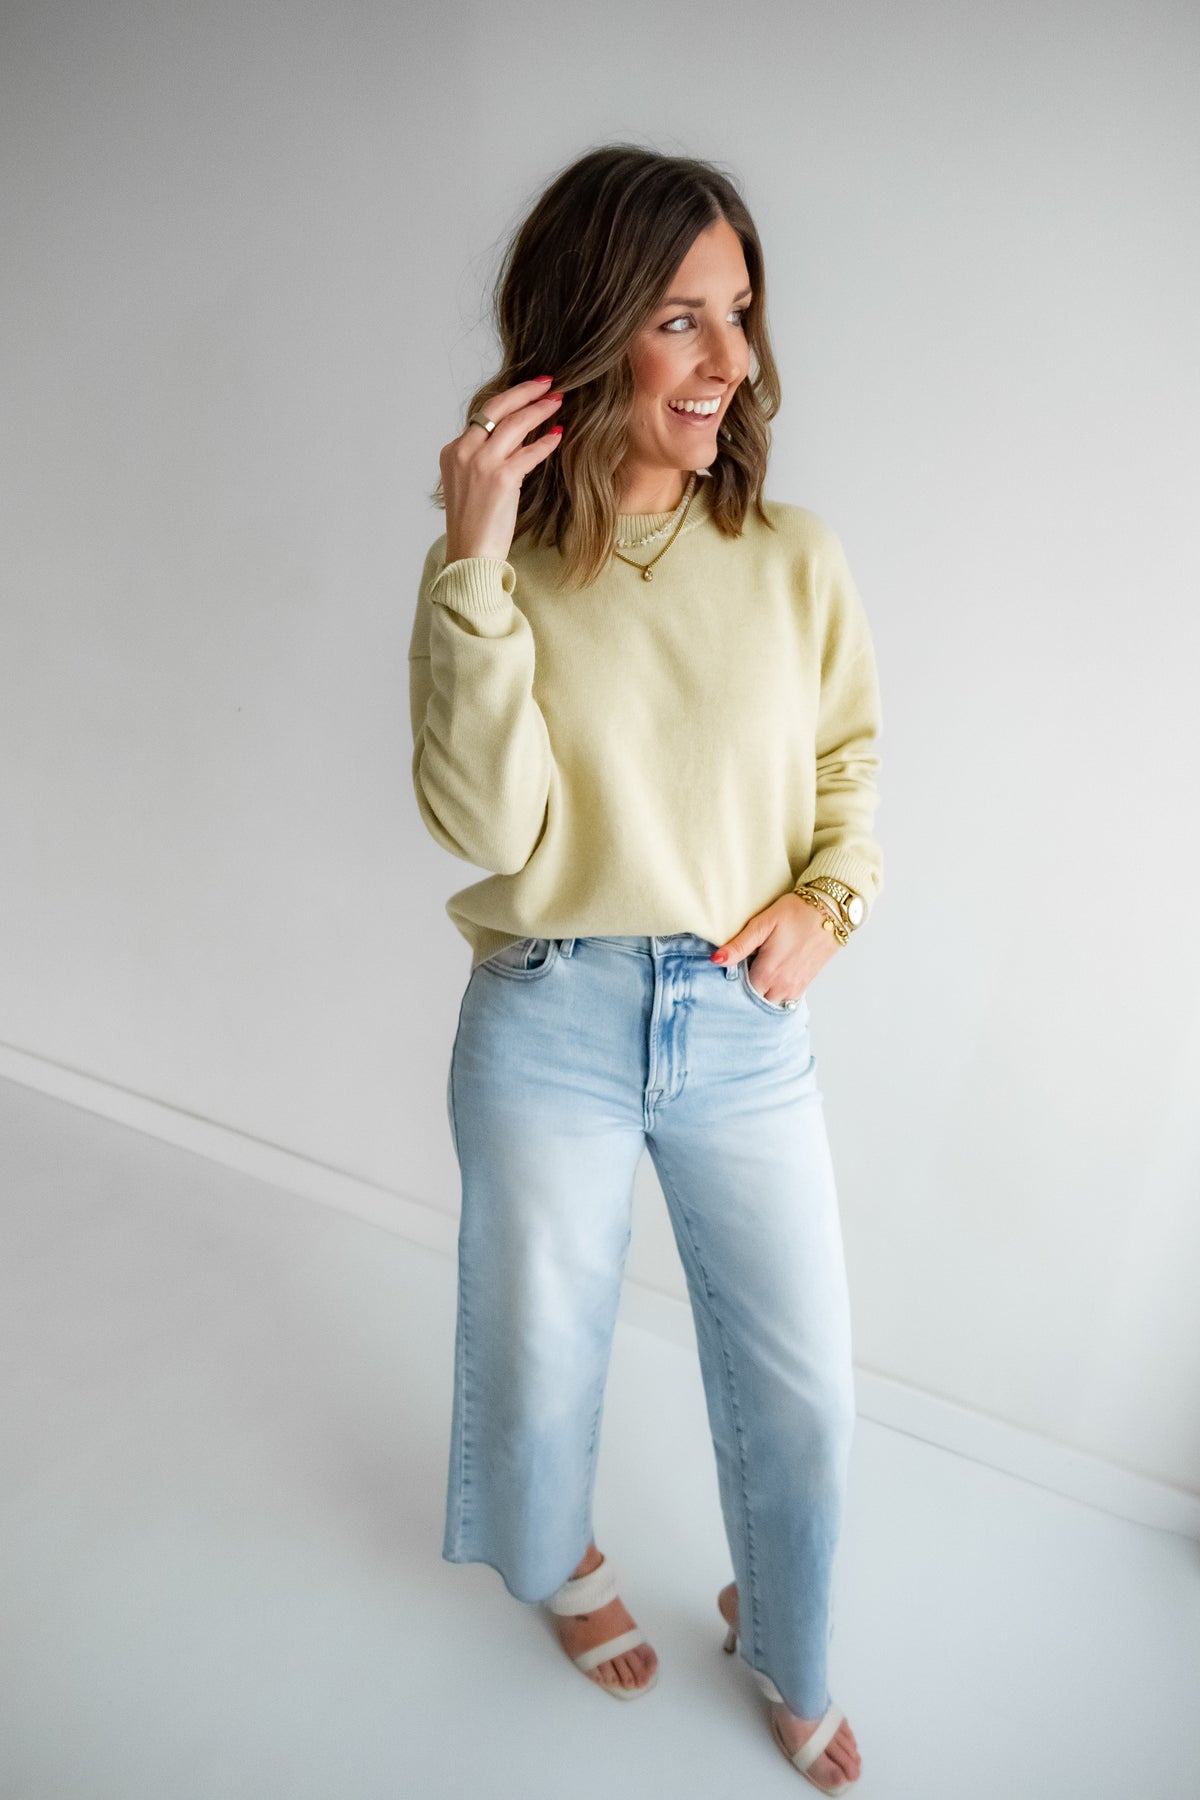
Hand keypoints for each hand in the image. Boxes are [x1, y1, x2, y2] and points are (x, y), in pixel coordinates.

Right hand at [440, 376, 564, 562]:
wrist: (470, 555)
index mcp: (452, 451)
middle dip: (525, 391)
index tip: (527, 390)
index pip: (483, 416)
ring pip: (515, 424)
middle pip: (497, 408)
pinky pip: (530, 452)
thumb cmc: (474, 525)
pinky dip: (546, 442)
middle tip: (548, 383)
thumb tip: (517, 437)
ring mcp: (481, 464)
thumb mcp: (471, 483)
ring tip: (558, 402)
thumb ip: (486, 458)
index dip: (509, 400)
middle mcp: (463, 452)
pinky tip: (559, 435)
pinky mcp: (501, 478)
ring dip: (539, 410)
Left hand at [711, 893, 841, 1005]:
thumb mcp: (762, 924)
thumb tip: (716, 960)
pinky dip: (775, 995)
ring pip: (770, 1003)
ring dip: (760, 995)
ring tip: (755, 975)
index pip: (740, 993)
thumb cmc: (796, 913)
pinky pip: (785, 1001)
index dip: (731, 985)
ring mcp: (795, 988)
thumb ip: (739, 945)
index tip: (728, 973)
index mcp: (767, 972)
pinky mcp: (805, 984)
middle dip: (745, 992)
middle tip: (741, 973)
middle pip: (755, 1001)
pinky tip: (770, 979)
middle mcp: (781, 986)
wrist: (830, 911)